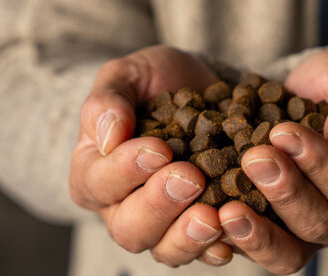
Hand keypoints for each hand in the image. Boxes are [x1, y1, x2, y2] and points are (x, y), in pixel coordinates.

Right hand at [69, 46, 231, 267]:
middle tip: (191, 178)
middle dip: (160, 205)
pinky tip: (233, 238)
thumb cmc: (155, 82)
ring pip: (166, 249)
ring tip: (213, 218)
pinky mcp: (200, 229)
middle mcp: (123, 208)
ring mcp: (163, 225)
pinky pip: (205, 251)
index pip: (100, 182)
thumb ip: (108, 100)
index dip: (127, 169)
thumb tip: (109, 134)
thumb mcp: (127, 75)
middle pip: (130, 227)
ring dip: (189, 237)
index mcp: (94, 173)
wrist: (202, 90)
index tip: (159, 148)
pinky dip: (218, 247)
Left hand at [218, 50, 327, 273]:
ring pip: (289, 254)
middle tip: (253, 158)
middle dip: (286, 192)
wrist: (308, 101)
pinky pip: (256, 252)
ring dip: (257, 233)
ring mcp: (312, 238)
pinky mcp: (275, 240)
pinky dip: (231, 240)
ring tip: (225, 210)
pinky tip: (208, 220)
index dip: (320, 163)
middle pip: (322, 224)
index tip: (284, 132)